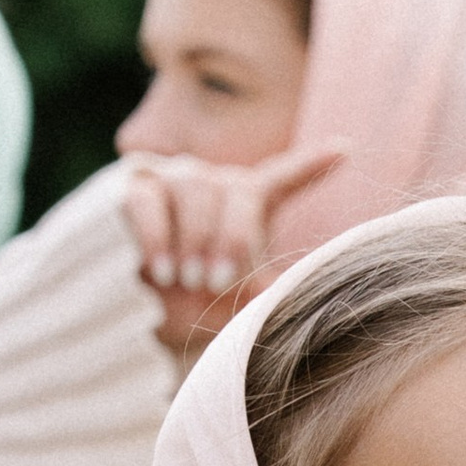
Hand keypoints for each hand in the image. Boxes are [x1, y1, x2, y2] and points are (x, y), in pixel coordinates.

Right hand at [118, 143, 344, 351]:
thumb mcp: (221, 306)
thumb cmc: (180, 306)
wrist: (119, 315)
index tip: (346, 149)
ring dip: (193, 239)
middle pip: (236, 190)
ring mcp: (173, 182)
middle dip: (232, 237)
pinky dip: (157, 237)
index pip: (281, 180)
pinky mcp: (132, 188)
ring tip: (184, 280)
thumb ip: (252, 296)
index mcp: (244, 207)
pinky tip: (159, 269)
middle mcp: (212, 186)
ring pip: (194, 190)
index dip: (311, 165)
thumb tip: (277, 294)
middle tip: (217, 280)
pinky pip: (148, 200)